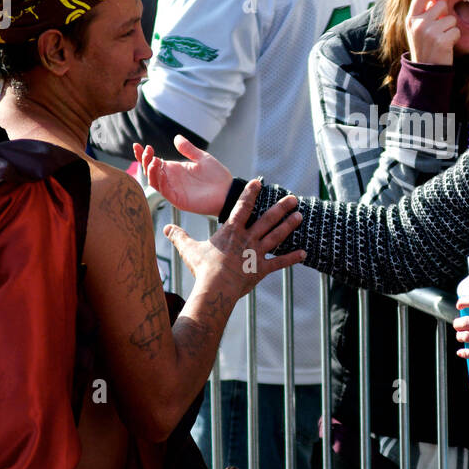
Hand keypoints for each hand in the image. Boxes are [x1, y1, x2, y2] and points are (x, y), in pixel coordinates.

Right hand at [135, 134, 232, 215]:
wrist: (228, 191)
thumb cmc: (217, 176)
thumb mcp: (202, 158)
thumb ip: (188, 149)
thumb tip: (176, 137)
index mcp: (175, 169)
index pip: (154, 162)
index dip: (144, 155)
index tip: (137, 145)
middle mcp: (171, 179)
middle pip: (150, 171)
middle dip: (145, 160)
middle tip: (147, 150)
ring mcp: (173, 190)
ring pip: (154, 181)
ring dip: (150, 170)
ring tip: (154, 160)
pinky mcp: (177, 199)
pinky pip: (163, 190)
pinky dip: (158, 181)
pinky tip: (159, 170)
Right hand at [164, 178, 304, 299]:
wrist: (216, 287)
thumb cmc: (203, 267)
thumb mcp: (188, 249)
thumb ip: (178, 236)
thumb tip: (165, 228)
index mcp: (231, 231)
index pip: (242, 206)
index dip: (250, 193)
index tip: (258, 182)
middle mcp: (247, 238)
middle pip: (267, 219)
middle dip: (281, 207)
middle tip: (293, 198)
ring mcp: (257, 253)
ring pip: (277, 235)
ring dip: (289, 225)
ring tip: (300, 216)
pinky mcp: (262, 269)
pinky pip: (280, 262)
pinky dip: (292, 258)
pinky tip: (304, 253)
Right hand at [405, 0, 458, 65]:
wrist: (425, 71)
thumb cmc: (424, 47)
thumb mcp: (416, 29)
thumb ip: (424, 14)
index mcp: (411, 19)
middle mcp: (419, 24)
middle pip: (442, 4)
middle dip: (445, 14)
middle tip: (440, 28)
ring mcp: (430, 32)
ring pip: (451, 19)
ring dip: (451, 29)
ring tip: (442, 39)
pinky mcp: (441, 41)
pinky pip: (456, 31)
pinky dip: (455, 38)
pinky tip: (447, 46)